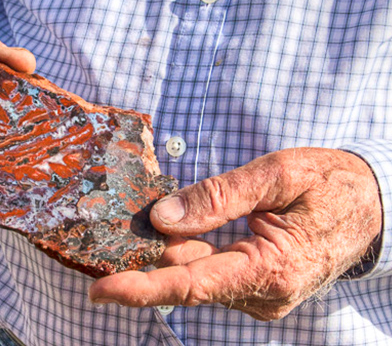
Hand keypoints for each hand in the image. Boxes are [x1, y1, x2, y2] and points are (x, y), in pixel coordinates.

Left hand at [89, 148, 381, 319]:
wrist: (371, 203)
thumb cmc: (330, 183)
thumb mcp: (277, 174)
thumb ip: (219, 197)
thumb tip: (163, 216)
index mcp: (272, 269)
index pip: (193, 284)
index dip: (143, 287)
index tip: (100, 289)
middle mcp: (262, 291)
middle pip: (186, 277)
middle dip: (141, 260)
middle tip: (100, 239)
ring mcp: (259, 290)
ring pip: (195, 271)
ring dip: (161, 251)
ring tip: (127, 227)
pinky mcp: (255, 280)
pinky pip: (209, 266)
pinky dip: (183, 248)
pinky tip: (165, 227)